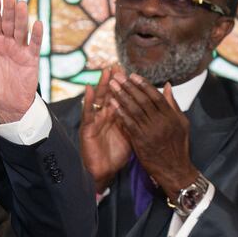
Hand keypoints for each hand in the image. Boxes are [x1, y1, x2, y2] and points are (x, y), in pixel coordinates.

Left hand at [0, 0, 41, 122]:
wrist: (6, 105)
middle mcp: (6, 43)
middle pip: (8, 22)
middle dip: (8, 9)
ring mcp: (19, 50)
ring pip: (21, 30)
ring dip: (21, 17)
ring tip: (21, 4)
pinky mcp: (30, 59)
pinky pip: (34, 45)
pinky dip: (37, 35)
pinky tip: (38, 23)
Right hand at [79, 66, 131, 192]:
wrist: (104, 171)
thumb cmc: (116, 154)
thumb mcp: (131, 135)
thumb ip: (139, 121)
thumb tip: (150, 110)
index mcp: (117, 117)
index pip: (122, 97)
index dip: (126, 85)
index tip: (131, 72)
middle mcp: (105, 116)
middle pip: (110, 94)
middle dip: (114, 80)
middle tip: (118, 65)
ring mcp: (95, 120)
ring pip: (99, 99)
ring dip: (102, 84)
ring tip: (106, 71)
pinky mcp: (87, 128)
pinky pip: (88, 112)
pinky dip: (88, 100)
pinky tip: (89, 88)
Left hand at [108, 74, 197, 200]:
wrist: (174, 169)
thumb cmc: (178, 145)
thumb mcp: (181, 123)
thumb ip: (173, 105)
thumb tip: (167, 86)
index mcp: (171, 116)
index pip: (155, 96)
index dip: (143, 84)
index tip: (132, 75)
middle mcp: (161, 121)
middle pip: (142, 100)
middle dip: (128, 86)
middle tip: (117, 76)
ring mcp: (150, 131)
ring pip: (134, 109)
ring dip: (121, 96)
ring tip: (112, 86)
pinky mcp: (140, 140)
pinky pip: (129, 123)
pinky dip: (120, 112)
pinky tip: (112, 104)